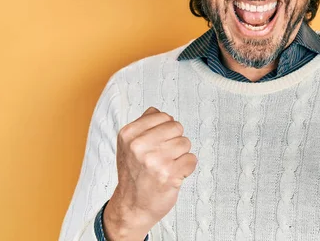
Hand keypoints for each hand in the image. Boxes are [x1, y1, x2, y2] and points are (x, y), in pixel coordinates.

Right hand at [104, 107, 196, 240]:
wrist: (132, 207)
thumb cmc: (134, 174)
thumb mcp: (128, 145)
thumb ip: (143, 125)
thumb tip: (158, 112)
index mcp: (129, 134)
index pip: (163, 116)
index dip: (165, 129)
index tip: (157, 143)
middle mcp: (139, 146)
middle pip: (176, 127)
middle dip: (174, 140)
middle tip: (163, 156)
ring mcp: (154, 161)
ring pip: (185, 143)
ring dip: (180, 155)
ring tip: (167, 166)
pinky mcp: (169, 175)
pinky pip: (192, 159)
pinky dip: (186, 168)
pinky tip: (173, 175)